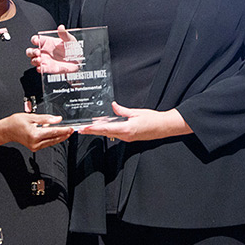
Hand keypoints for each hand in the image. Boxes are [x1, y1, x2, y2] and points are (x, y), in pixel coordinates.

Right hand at [1, 113, 73, 151]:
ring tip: (67, 132)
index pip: (53, 133)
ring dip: (60, 137)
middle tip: (72, 130)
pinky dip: (53, 139)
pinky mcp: (34, 147)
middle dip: (64, 135)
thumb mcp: (32, 117)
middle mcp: (35, 143)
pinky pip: (47, 143)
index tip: (71, 128)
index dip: (64, 130)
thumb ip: (46, 119)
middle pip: (54, 139)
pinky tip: (57, 134)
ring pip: (51, 142)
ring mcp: (35, 146)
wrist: (7, 130)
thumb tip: (57, 119)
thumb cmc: (16, 122)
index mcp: (35, 134)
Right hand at [26, 25, 78, 73]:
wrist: (79, 61)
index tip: (36, 41)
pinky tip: (41, 68)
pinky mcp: (49, 68)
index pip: (36, 40)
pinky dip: (39, 69)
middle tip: (37, 52)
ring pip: (33, 60)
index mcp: (47, 42)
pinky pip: (41, 69)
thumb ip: (65, 34)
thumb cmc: (73, 49)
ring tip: (40, 60)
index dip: (34, 40)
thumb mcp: (70, 40)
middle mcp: (44, 51)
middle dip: (31, 52)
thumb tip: (61, 27)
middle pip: (31, 51)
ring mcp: (45, 60)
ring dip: (34, 60)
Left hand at [78, 102, 192, 141]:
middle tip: (81, 129)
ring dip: (100, 131)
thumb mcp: (137, 112)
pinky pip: (116, 134)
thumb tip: (113, 106)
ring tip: (90, 127)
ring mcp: (127, 138)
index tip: (85, 128)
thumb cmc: (153, 120)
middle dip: (93, 131)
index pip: (106, 129)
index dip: (94, 129)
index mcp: (126, 129)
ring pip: (110, 134)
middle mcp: (125, 136)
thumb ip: (123, 110)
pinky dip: (108, 130)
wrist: (164, 127)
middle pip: (105, 133)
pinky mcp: (130, 137)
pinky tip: (104, 126)